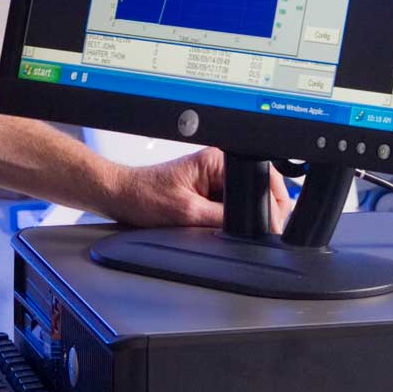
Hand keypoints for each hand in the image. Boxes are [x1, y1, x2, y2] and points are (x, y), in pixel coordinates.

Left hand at [110, 146, 293, 230]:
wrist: (121, 196)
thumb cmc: (143, 196)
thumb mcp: (187, 213)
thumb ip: (222, 220)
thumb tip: (249, 230)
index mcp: (220, 160)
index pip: (264, 180)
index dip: (271, 205)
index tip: (267, 225)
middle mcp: (221, 164)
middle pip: (259, 191)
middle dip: (257, 213)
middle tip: (246, 232)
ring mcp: (215, 177)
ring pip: (245, 201)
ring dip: (240, 216)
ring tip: (215, 223)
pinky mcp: (208, 189)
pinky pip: (230, 206)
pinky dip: (228, 218)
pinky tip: (211, 223)